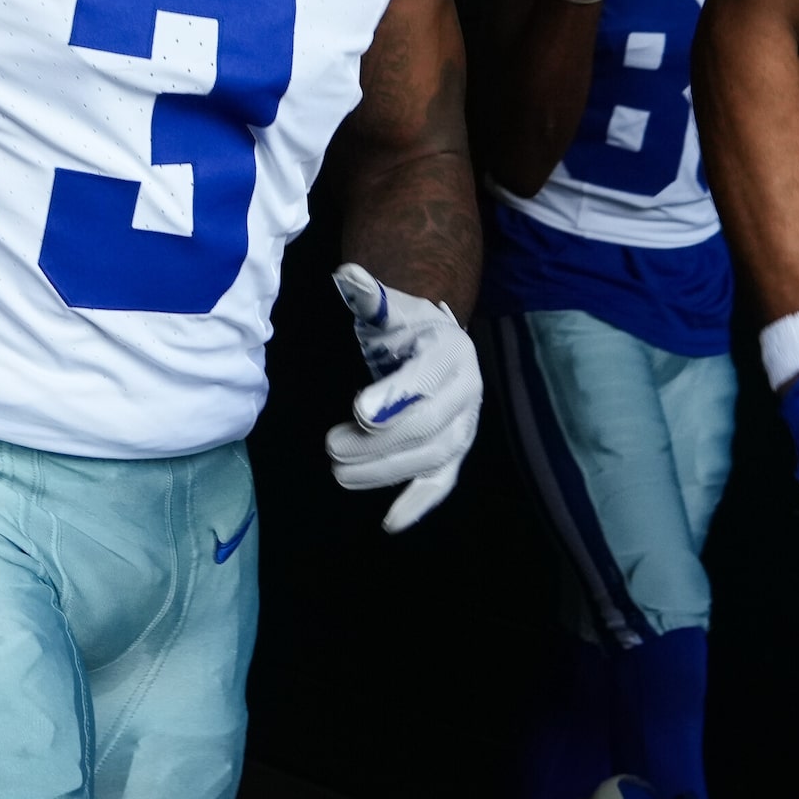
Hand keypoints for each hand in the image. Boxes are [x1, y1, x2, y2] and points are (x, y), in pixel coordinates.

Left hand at [323, 264, 480, 532]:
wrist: (436, 344)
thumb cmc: (407, 328)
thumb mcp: (390, 308)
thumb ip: (368, 295)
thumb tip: (347, 275)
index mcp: (451, 351)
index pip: (425, 379)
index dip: (394, 396)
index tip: (360, 411)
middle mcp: (467, 391)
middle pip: (425, 425)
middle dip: (378, 442)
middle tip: (331, 446)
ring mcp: (465, 426)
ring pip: (431, 457)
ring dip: (384, 471)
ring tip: (339, 472)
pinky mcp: (456, 453)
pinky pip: (442, 483)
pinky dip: (419, 503)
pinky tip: (390, 523)